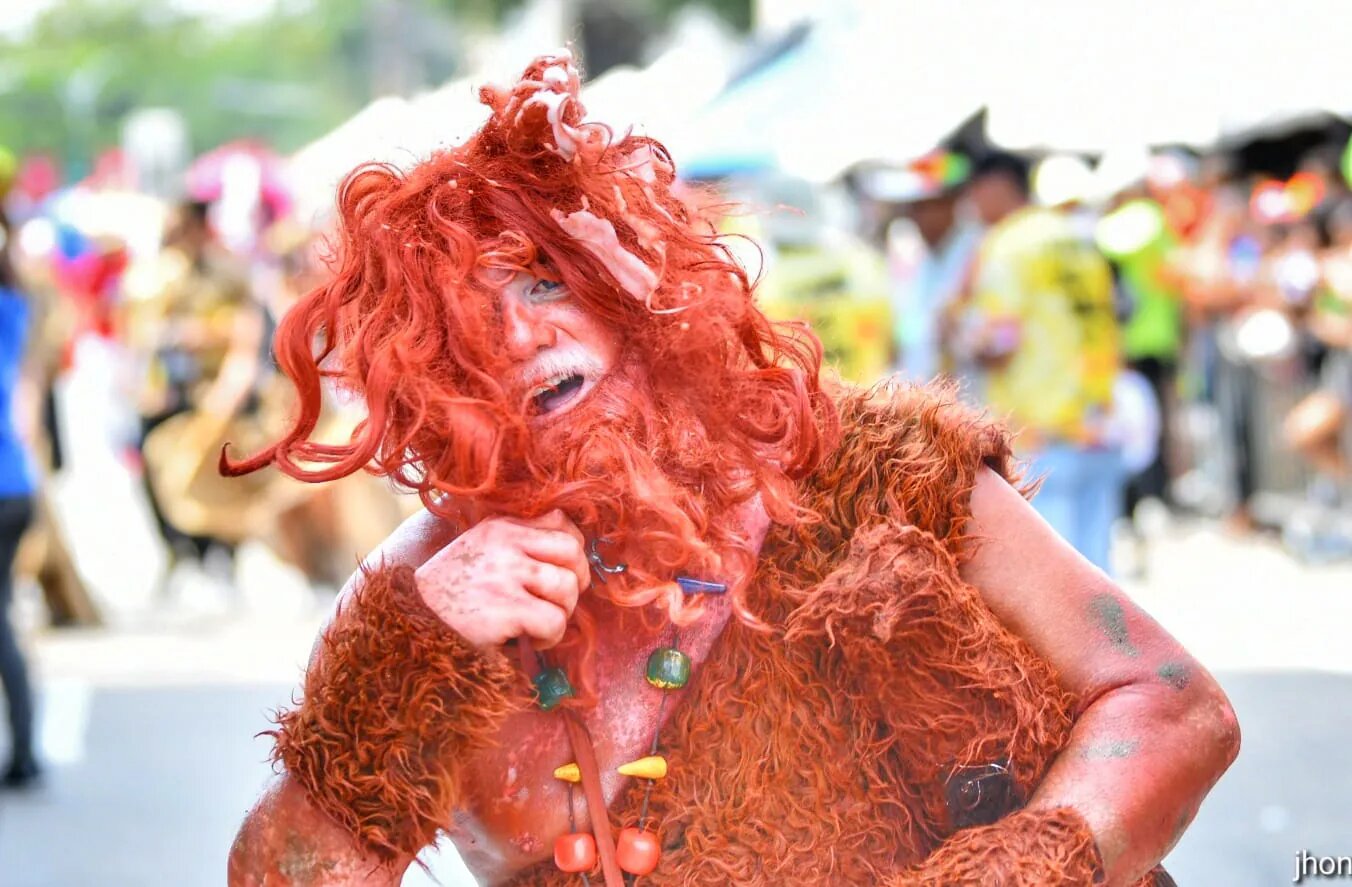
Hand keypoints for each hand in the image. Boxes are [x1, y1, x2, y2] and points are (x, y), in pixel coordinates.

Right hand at [413, 509, 590, 649]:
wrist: (410, 621)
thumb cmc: (449, 592)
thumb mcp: (478, 550)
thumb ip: (515, 544)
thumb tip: (569, 553)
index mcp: (500, 527)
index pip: (561, 522)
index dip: (573, 550)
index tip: (564, 570)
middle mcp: (505, 544)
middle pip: (572, 552)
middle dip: (576, 581)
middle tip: (559, 602)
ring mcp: (506, 574)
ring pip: (567, 588)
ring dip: (561, 613)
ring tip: (538, 624)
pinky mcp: (506, 608)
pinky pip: (554, 621)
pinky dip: (550, 637)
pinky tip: (530, 641)